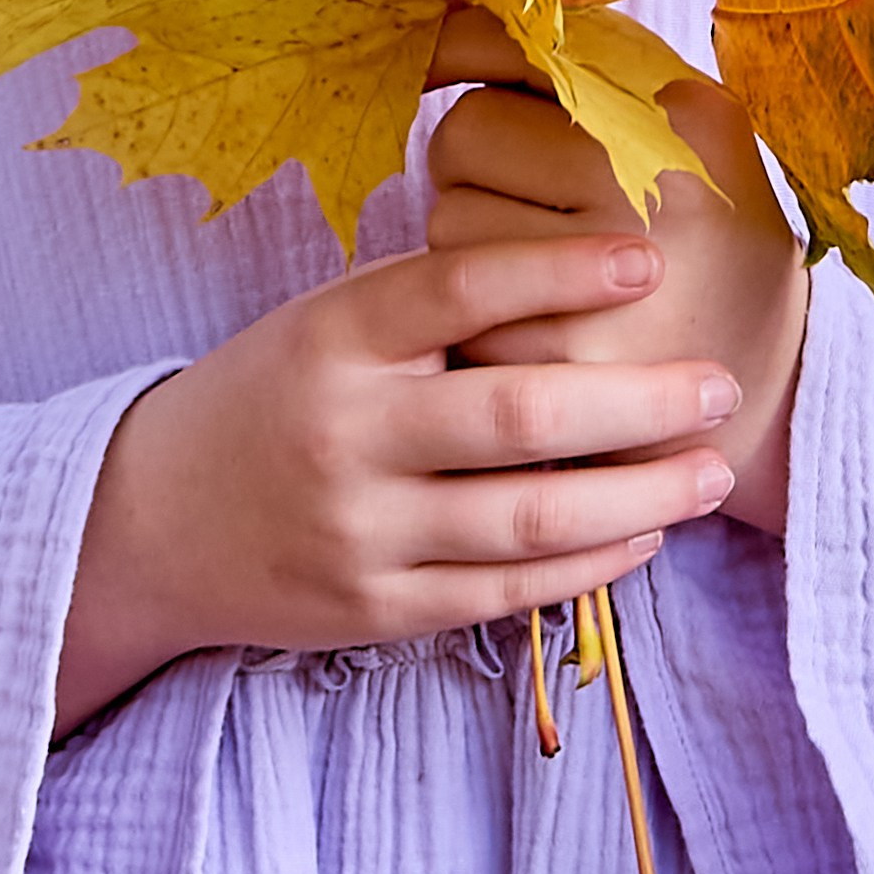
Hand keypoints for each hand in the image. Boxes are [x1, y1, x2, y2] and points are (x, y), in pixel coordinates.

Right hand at [53, 233, 740, 733]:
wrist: (152, 520)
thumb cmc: (275, 393)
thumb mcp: (330, 322)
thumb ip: (434, 306)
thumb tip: (584, 266)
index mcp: (335, 337)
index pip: (460, 288)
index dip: (559, 270)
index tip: (649, 261)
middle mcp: (347, 434)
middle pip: (519, 415)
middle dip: (639, 401)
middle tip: (721, 383)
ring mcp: (361, 531)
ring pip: (529, 518)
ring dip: (640, 495)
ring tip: (712, 470)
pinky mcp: (375, 611)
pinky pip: (506, 591)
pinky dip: (589, 562)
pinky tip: (646, 532)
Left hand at [424, 9, 807, 533]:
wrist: (767, 375)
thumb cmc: (707, 228)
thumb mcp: (684, 125)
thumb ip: (591, 62)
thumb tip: (464, 6)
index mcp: (680, 115)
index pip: (515, 49)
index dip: (454, 50)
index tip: (432, 61)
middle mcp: (651, 184)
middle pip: (463, 134)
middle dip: (470, 161)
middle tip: (518, 190)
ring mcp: (612, 279)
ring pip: (447, 220)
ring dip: (468, 238)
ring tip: (535, 257)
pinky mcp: (572, 361)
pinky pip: (462, 310)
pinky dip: (480, 315)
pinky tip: (537, 319)